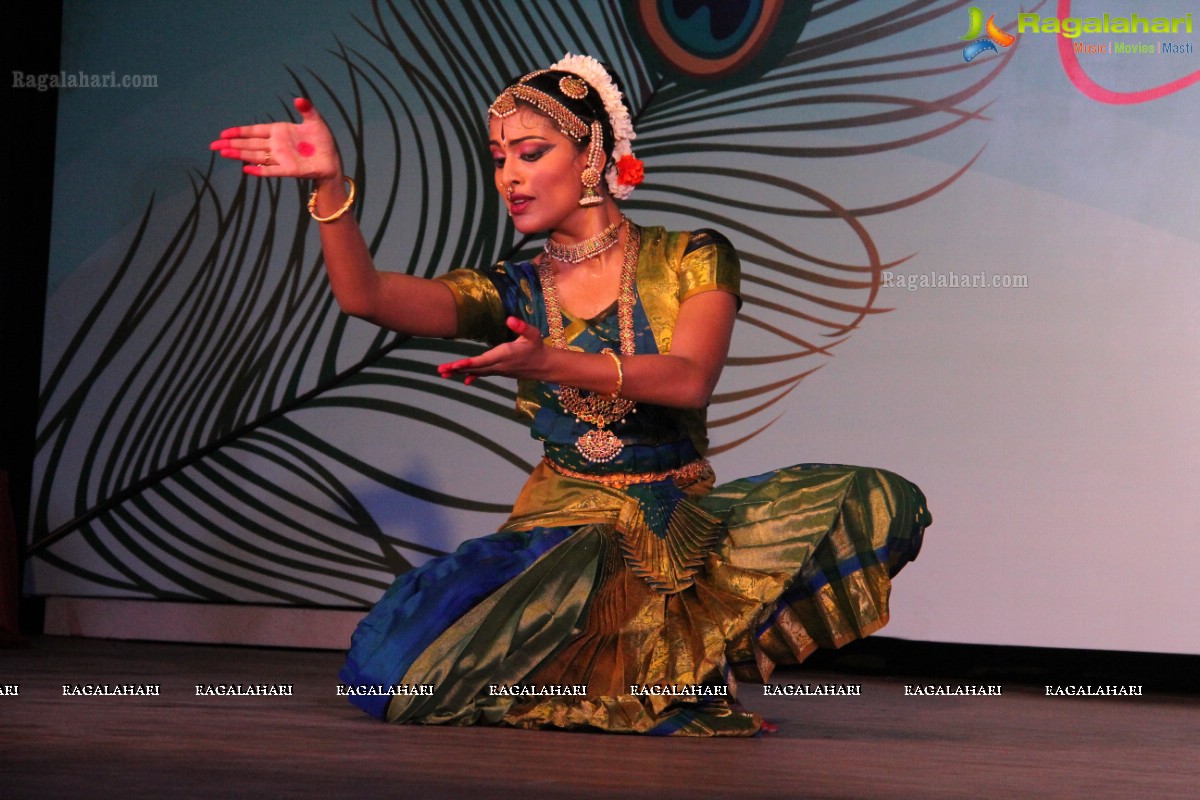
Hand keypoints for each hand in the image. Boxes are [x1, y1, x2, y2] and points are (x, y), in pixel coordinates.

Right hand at [210, 98, 339, 179]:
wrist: (332, 160)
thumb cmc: (323, 140)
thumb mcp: (315, 121)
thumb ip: (306, 110)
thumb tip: (298, 99)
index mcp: (279, 132)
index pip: (255, 131)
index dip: (239, 132)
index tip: (223, 134)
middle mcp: (276, 145)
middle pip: (250, 144)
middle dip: (232, 144)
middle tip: (213, 146)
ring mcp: (281, 158)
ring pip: (256, 156)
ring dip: (240, 155)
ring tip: (224, 154)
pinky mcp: (289, 170)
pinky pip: (272, 170)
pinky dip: (260, 170)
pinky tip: (247, 170)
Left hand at [438, 317, 546, 385]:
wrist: (543, 365)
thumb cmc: (537, 347)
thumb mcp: (533, 334)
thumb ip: (522, 327)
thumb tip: (509, 319)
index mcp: (505, 354)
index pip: (485, 360)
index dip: (470, 363)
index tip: (456, 365)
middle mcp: (499, 365)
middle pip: (475, 368)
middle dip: (457, 369)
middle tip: (441, 370)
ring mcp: (498, 370)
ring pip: (476, 372)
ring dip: (459, 372)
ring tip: (442, 373)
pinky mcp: (498, 371)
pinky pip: (482, 374)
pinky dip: (472, 376)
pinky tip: (463, 380)